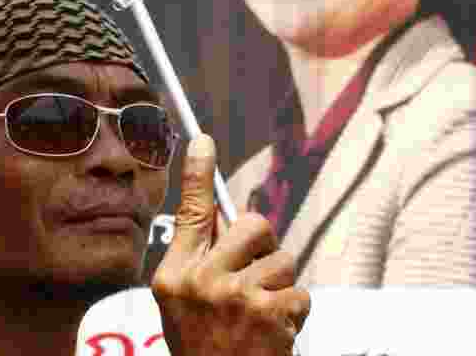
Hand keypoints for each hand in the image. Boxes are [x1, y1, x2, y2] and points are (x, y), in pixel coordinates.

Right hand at [151, 134, 310, 354]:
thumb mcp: (183, 304)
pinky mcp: (269, 314)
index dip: (199, 174)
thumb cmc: (204, 348)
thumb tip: (231, 222)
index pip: (190, 213)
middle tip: (257, 276)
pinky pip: (300, 294)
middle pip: (255, 226)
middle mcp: (201, 281)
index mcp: (175, 275)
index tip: (204, 140)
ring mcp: (235, 296)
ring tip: (261, 317)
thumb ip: (203, 262)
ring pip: (284, 261)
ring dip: (281, 288)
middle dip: (266, 246)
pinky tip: (275, 334)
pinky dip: (294, 315)